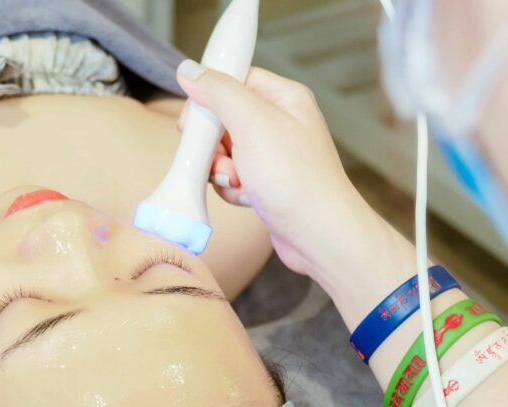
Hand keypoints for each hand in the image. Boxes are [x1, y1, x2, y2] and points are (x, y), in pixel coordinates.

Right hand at [176, 60, 376, 278]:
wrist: (318, 234)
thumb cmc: (296, 179)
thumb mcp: (253, 124)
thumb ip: (219, 92)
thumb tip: (189, 70)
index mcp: (283, 98)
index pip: (234, 80)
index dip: (208, 98)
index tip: (192, 121)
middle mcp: (279, 122)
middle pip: (223, 118)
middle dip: (213, 143)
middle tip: (218, 158)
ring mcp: (272, 154)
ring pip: (223, 151)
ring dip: (221, 170)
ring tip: (239, 182)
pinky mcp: (266, 182)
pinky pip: (232, 176)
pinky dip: (231, 188)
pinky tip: (246, 197)